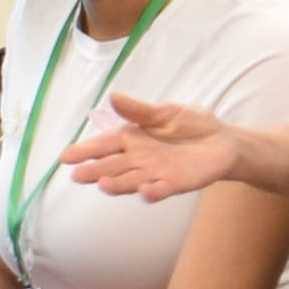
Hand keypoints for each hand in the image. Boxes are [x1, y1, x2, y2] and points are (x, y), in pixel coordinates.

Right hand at [64, 91, 235, 200]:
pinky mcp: (175, 183)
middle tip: (78, 175)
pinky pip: (162, 189)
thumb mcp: (166, 112)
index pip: (105, 145)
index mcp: (133, 138)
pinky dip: (153, 192)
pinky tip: (145, 191)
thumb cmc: (191, 125)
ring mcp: (156, 173)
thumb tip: (113, 97)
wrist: (223, 140)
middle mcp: (139, 158)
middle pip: (113, 166)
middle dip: (95, 171)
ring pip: (131, 180)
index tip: (66, 157)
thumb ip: (140, 111)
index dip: (86, 150)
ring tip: (103, 185)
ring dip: (118, 184)